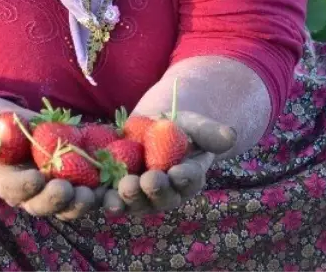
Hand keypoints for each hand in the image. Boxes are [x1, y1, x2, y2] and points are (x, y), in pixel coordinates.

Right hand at [0, 127, 100, 220]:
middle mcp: (34, 195)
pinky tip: (118, 189)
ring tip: (96, 195)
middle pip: (44, 206)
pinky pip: (95, 195)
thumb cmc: (6, 130)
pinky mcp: (83, 187)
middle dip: (56, 200)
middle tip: (67, 190)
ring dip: (84, 203)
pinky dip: (107, 195)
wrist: (27, 133)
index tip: (36, 177)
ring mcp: (59, 194)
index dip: (25, 186)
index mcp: (10, 182)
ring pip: (71, 207)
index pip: (14, 188)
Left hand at [103, 111, 235, 216]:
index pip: (189, 181)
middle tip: (147, 180)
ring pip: (134, 202)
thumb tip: (230, 135)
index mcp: (188, 179)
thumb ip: (209, 131)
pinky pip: (108, 197)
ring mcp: (138, 196)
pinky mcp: (114, 190)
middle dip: (153, 191)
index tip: (178, 171)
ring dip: (128, 198)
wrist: (150, 127)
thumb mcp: (193, 123)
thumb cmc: (178, 125)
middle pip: (160, 198)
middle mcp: (164, 194)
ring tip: (122, 188)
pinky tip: (96, 192)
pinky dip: (101, 196)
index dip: (184, 178)